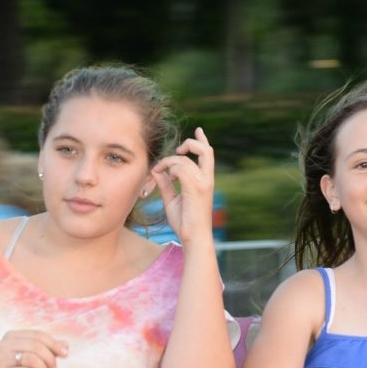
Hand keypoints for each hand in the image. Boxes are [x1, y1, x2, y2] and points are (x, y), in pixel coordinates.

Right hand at [0, 330, 68, 367]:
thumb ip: (48, 350)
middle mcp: (4, 344)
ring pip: (31, 359)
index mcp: (12, 336)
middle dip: (50, 359)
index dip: (54, 344)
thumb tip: (66, 344)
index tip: (65, 354)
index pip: (38, 335)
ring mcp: (0, 358)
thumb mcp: (34, 359)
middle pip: (36, 346)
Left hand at [151, 127, 214, 244]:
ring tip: (160, 171)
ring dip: (169, 162)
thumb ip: (166, 184)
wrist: (194, 238)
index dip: (203, 140)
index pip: (207, 154)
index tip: (199, 130)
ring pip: (185, 159)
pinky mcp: (196, 188)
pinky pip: (181, 169)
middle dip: (191, 143)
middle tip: (178, 149)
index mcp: (204, 180)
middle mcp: (207, 179)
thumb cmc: (184, 223)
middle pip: (206, 150)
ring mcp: (203, 183)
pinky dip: (170, 169)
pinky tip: (165, 177)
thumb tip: (158, 172)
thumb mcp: (172, 200)